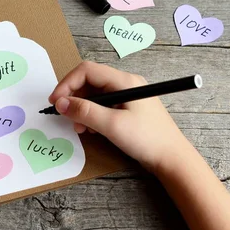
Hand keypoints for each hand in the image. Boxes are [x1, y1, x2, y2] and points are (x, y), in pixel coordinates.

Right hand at [49, 61, 190, 172]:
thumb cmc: (147, 139)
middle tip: (66, 116)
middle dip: (74, 98)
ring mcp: (128, 96)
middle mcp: (125, 83)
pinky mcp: (128, 108)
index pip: (87, 70)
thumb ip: (84, 112)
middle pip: (90, 81)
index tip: (56, 101)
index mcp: (124, 81)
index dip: (67, 83)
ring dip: (82, 109)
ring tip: (80, 128)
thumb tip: (60, 103)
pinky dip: (92, 115)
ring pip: (95, 94)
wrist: (173, 159)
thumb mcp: (112, 125)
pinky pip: (103, 105)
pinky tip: (91, 130)